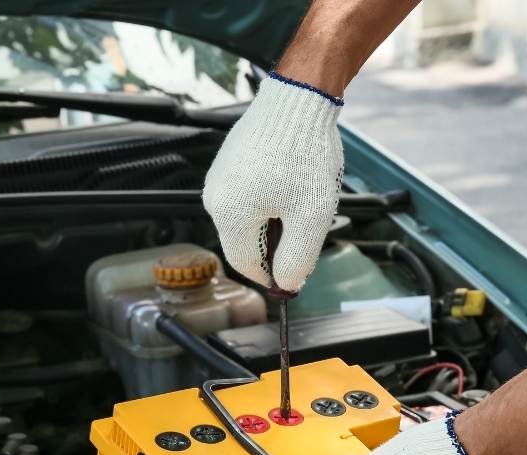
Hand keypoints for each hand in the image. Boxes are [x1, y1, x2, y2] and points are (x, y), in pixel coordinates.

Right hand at [202, 74, 343, 292]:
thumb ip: (297, 259)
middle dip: (277, 243)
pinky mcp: (229, 161)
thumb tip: (286, 284)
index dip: (274, 275)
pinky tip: (293, 182)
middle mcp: (215, 197)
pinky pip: (246, 194)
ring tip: (303, 199)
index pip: (246, 265)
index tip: (297, 273)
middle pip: (245, 241)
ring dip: (275, 220)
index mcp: (229, 215)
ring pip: (247, 218)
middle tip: (308, 229)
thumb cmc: (304, 153)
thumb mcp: (311, 218)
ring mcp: (220, 177)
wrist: (298, 99)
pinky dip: (270, 198)